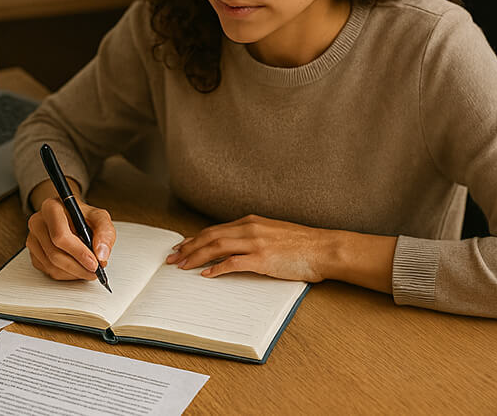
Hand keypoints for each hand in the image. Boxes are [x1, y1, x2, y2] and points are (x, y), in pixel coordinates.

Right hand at [26, 180, 115, 280]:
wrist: (69, 215)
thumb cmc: (82, 215)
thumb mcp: (99, 217)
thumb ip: (105, 233)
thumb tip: (101, 255)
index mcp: (51, 208)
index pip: (60, 235)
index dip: (78, 252)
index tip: (94, 263)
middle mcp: (38, 223)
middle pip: (55, 254)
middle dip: (78, 267)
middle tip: (95, 271)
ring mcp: (33, 239)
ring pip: (51, 266)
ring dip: (73, 273)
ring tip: (89, 270)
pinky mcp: (33, 253)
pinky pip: (48, 271)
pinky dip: (66, 274)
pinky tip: (77, 268)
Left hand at [164, 214, 335, 282]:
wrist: (324, 248)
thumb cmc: (302, 245)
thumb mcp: (273, 234)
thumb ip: (253, 237)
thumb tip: (235, 249)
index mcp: (251, 222)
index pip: (215, 229)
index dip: (195, 239)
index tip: (181, 247)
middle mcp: (250, 228)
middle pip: (210, 236)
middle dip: (188, 247)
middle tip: (172, 258)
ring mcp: (256, 242)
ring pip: (217, 247)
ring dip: (196, 257)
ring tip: (182, 266)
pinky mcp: (263, 258)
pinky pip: (233, 262)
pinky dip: (217, 268)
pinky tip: (206, 275)